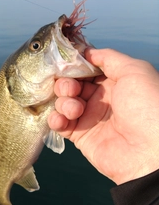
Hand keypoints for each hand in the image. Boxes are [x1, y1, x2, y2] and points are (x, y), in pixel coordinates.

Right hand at [48, 48, 158, 184]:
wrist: (151, 152)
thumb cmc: (147, 106)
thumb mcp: (134, 71)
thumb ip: (109, 58)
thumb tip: (87, 52)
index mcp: (113, 82)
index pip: (85, 69)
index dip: (73, 66)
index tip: (64, 64)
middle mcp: (100, 99)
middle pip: (71, 85)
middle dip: (66, 84)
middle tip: (71, 89)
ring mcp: (89, 117)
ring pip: (63, 103)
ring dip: (63, 102)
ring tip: (75, 109)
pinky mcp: (80, 136)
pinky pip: (60, 124)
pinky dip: (55, 119)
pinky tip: (61, 119)